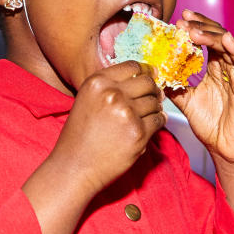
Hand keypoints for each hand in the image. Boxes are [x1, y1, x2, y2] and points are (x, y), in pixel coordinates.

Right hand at [52, 61, 165, 194]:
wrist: (74, 167)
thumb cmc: (80, 136)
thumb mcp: (87, 100)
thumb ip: (110, 86)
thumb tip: (144, 76)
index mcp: (98, 82)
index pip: (133, 66)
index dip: (145, 72)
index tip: (150, 77)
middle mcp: (112, 94)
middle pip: (148, 82)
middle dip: (153, 90)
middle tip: (154, 97)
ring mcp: (126, 113)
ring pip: (155, 102)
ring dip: (155, 108)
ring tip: (148, 115)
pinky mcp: (138, 133)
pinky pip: (159, 120)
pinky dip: (158, 122)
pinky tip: (150, 127)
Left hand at [168, 10, 233, 164]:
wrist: (225, 149)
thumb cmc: (210, 124)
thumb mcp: (185, 100)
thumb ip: (174, 84)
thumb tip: (154, 72)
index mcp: (215, 69)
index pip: (206, 42)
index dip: (194, 28)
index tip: (178, 20)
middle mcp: (228, 68)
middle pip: (217, 38)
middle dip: (201, 26)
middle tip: (184, 20)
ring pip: (228, 46)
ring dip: (212, 35)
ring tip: (195, 29)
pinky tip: (225, 39)